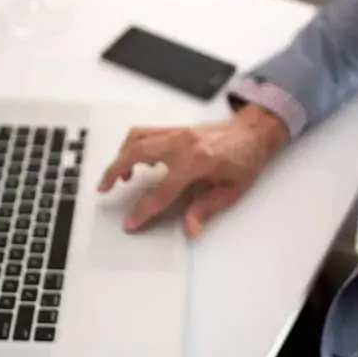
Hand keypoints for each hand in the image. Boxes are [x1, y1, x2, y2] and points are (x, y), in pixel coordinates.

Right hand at [99, 105, 288, 236]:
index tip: (131, 222)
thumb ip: (207, 208)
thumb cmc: (245, 160)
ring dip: (120, 155)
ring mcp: (177, 131)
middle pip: (138, 152)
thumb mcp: (232, 190)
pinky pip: (145, 133)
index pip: (163, 189)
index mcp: (198, 160)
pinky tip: (134, 162)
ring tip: (114, 177)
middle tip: (104, 189)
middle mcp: (183, 142)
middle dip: (115, 171)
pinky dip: (132, 145)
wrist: (253, 132)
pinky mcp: (175, 128)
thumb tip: (189, 228)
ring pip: (137, 137)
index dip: (145, 209)